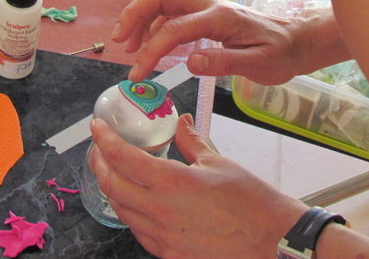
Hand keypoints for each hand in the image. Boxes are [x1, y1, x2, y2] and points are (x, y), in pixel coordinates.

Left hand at [89, 114, 305, 258]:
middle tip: (99, 148)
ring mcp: (162, 236)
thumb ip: (191, 141)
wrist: (270, 238)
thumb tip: (181, 122)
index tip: (98, 128)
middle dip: (99, 163)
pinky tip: (135, 199)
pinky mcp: (168, 253)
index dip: (105, 140)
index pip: (123, 158)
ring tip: (113, 170)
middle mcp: (161, 211)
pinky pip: (137, 229)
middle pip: (112, 185)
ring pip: (120, 209)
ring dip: (111, 187)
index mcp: (172, 182)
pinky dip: (129, 210)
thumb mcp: (217, 161)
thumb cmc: (250, 201)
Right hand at [112, 0, 348, 83]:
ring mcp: (206, 7)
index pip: (174, 28)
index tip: (139, 73)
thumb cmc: (281, 53)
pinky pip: (172, 12)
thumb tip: (191, 62)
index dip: (151, 50)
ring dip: (140, 18)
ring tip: (127, 45)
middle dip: (134, 13)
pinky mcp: (205, 15)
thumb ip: (225, 62)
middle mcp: (209, 5)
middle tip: (118, 40)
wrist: (297, 40)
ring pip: (163, 1)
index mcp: (220, 16)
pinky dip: (154, 25)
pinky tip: (149, 45)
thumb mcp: (259, 64)